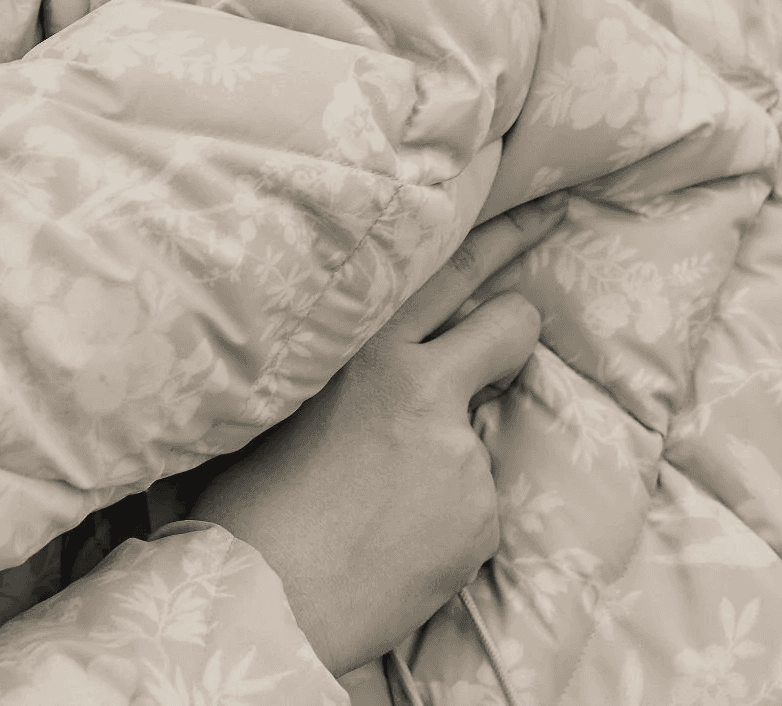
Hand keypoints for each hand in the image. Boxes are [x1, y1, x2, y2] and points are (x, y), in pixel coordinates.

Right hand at [190, 194, 567, 676]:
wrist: (264, 597)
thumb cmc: (259, 494)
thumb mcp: (298, 396)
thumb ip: (360, 364)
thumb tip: (402, 352)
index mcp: (370, 347)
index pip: (455, 271)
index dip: (509, 237)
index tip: (550, 211)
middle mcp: (425, 387)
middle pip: (510, 323)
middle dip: (513, 326)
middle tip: (500, 339)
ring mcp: (461, 454)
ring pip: (484, 430)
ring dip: (454, 454)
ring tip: (386, 500)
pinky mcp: (480, 516)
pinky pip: (478, 502)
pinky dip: (450, 518)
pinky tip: (399, 539)